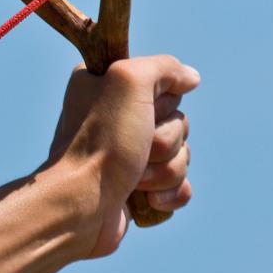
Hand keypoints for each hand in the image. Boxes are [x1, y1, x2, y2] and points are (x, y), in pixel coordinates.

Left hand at [47, 54, 199, 257]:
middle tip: (137, 150)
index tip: (141, 111)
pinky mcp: (139, 190)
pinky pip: (180, 186)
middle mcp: (116, 119)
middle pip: (179, 123)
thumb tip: (191, 79)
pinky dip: (170, 194)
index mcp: (107, 88)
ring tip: (134, 179)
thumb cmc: (101, 142)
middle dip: (165, 141)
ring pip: (182, 156)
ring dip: (164, 170)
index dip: (162, 103)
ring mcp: (129, 157)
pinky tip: (148, 200)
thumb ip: (164, 67)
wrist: (81, 204)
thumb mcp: (129, 80)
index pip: (165, 86)